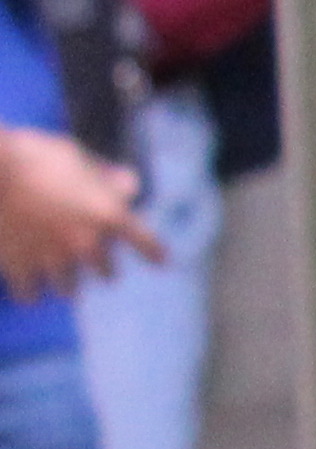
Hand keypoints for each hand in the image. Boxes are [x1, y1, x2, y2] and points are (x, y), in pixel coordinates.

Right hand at [0, 131, 150, 299]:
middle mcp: (88, 244)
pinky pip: (31, 295)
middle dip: (99, 266)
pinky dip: (29, 292)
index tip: (161, 262)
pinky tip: (27, 288)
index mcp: (108, 214)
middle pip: (107, 272)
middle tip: (88, 258)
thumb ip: (104, 175)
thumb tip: (130, 185)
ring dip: (65, 281)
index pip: (144, 242)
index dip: (153, 252)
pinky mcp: (21, 268)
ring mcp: (54, 260)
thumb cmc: (31, 154)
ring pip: (69, 289)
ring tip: (57, 274)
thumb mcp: (74, 155)